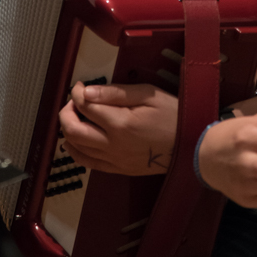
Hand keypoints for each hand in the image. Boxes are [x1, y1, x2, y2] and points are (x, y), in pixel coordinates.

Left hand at [59, 82, 177, 174]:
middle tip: (73, 102)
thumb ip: (116, 93)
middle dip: (66, 112)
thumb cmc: (173, 116)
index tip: (80, 86)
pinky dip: (76, 152)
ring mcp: (114, 160)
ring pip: (77, 148)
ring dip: (68, 131)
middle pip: (73, 130)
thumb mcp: (149, 95)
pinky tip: (76, 142)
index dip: (77, 93)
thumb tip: (88, 92)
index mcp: (120, 123)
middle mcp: (113, 144)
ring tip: (75, 117)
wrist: (191, 146)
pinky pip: (88, 164)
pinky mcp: (118, 169)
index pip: (85, 106)